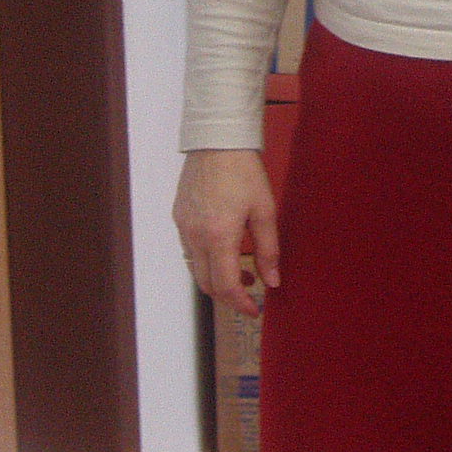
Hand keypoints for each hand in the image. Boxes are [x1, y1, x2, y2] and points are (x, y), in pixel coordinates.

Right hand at [173, 149, 277, 316]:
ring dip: (216, 278)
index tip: (255, 311)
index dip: (241, 304)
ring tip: (241, 270)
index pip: (225, 286)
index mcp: (219, 236)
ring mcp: (183, 226)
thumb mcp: (265, 211)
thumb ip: (268, 250)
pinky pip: (190, 249)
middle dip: (228, 296)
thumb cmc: (244, 172)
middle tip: (250, 293)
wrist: (217, 141)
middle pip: (206, 284)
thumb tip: (272, 281)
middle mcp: (195, 236)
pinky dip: (206, 260)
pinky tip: (224, 248)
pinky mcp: (178, 216)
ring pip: (196, 268)